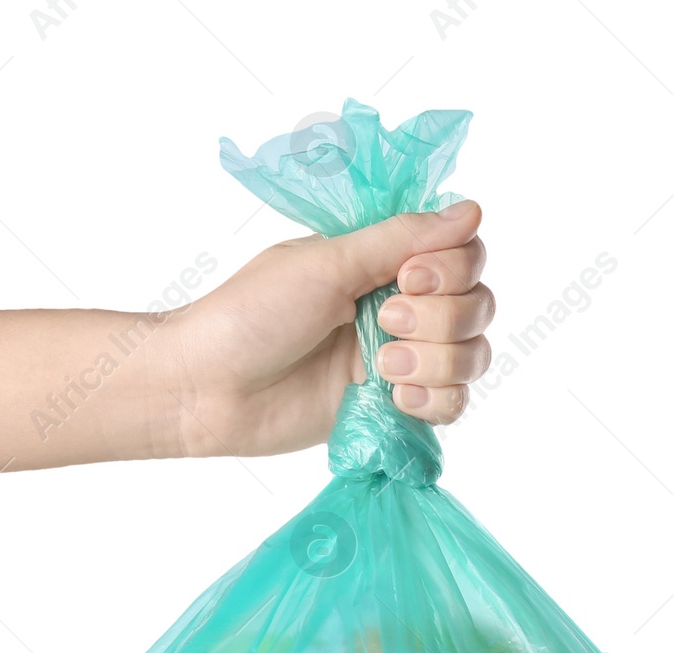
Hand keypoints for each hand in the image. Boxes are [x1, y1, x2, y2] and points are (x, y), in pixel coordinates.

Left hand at [165, 201, 492, 458]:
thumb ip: (401, 238)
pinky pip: (451, 404)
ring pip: (471, 355)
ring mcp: (398, 360)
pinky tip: (397, 398)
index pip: (465, 253)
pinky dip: (436, 399)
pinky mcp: (390, 409)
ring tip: (381, 367)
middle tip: (381, 324)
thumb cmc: (251, 316)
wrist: (208, 388)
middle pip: (477, 304)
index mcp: (383, 261)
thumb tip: (473, 210)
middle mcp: (400, 306)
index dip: (453, 267)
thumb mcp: (327, 263)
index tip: (408, 277)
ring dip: (437, 360)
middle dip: (440, 316)